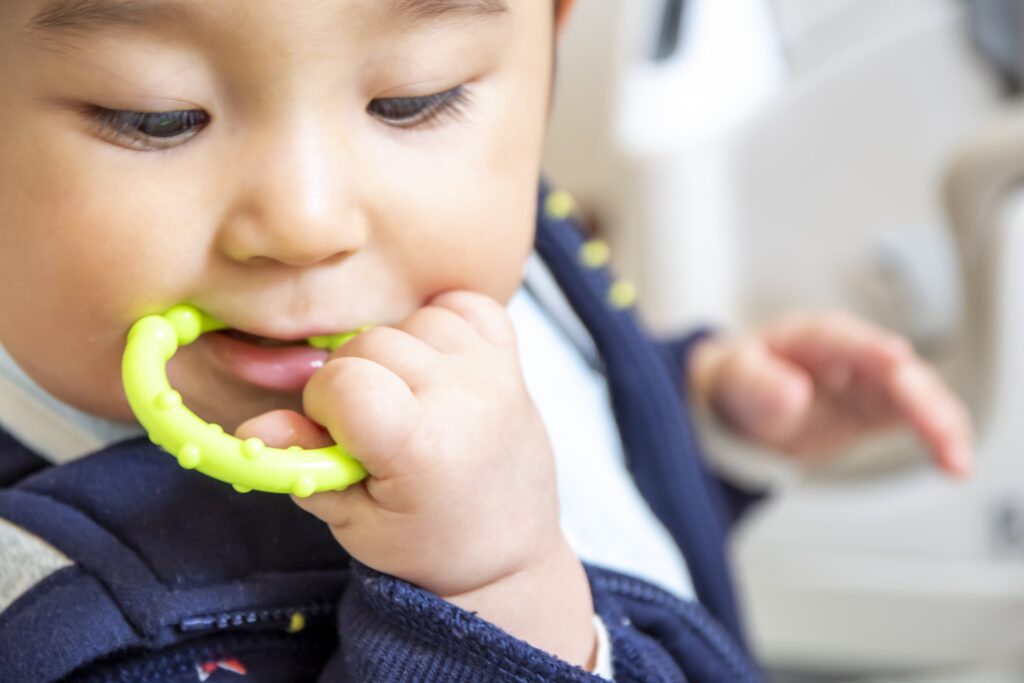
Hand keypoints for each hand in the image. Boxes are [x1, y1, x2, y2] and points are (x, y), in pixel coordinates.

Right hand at [236, 291, 595, 666]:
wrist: (505, 549)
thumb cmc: (427, 542)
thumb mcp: (354, 521)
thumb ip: (304, 465)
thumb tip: (254, 427)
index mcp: (421, 446)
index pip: (346, 381)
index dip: (324, 402)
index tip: (339, 433)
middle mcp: (462, 398)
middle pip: (371, 342)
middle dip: (352, 378)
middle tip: (369, 426)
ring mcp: (492, 373)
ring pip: (413, 320)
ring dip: (397, 354)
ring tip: (406, 399)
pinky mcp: (510, 359)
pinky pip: (465, 306)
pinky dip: (442, 327)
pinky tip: (436, 368)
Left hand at [688, 312, 973, 477]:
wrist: (741, 403)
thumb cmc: (740, 381)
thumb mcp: (736, 381)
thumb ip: (759, 386)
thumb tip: (792, 393)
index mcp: (808, 336)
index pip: (840, 339)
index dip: (870, 348)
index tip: (896, 359)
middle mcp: (848, 353)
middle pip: (889, 369)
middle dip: (917, 395)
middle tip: (938, 426)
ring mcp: (868, 380)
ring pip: (915, 393)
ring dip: (940, 422)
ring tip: (955, 458)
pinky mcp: (878, 409)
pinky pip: (916, 419)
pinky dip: (939, 438)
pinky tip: (954, 463)